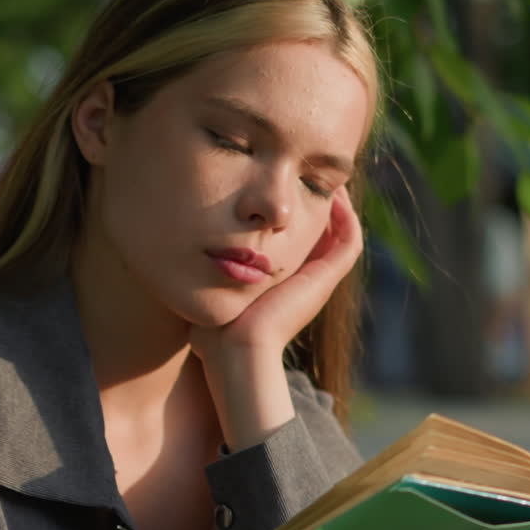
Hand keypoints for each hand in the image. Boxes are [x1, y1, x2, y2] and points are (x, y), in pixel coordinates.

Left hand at [190, 188, 362, 449]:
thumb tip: (181, 268)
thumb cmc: (215, 336)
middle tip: (310, 176)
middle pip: (324, 236)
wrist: (235, 352)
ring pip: (343, 236)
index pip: (298, 245)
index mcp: (282, 287)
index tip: (285, 192)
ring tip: (329, 178)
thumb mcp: (211, 297)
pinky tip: (334, 193)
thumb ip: (205, 282)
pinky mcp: (324, 279)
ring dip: (338, 206)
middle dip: (318, 204)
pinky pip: (348, 241)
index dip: (297, 218)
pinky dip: (347, 216)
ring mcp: (318, 282)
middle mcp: (305, 283)